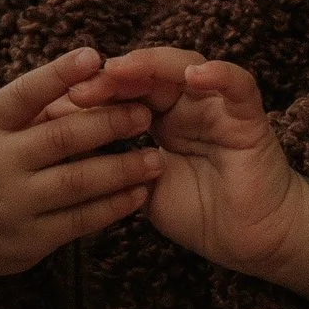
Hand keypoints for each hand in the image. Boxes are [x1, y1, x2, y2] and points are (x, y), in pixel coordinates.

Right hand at [0, 48, 162, 308]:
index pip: (23, 95)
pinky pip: (80, 220)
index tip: (94, 56)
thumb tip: (92, 67)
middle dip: (109, 123)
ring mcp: (10, 205)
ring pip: (77, 182)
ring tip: (155, 160)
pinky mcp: (28, 241)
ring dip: (122, 170)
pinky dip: (113, 206)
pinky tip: (139, 194)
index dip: (58, 74)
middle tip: (146, 114)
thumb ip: (34, 105)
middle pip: (61, 138)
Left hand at [66, 49, 308, 299]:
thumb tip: (62, 143)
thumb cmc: (198, 213)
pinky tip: (194, 75)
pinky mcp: (249, 116)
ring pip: (186, 66)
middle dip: (114, 77)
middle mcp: (188, 105)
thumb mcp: (142, 187)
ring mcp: (217, 106)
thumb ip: (113, 163)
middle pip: (149, 74)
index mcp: (161, 119)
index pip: (124, 92)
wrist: (246, 241)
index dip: (95, 93)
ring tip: (122, 71)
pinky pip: (238, 85)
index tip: (59, 104)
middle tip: (82, 87)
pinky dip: (219, 75)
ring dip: (153, 66)